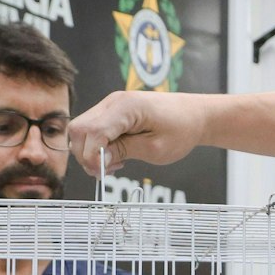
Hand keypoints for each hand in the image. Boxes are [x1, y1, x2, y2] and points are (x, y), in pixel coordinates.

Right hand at [70, 90, 204, 176]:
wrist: (195, 115)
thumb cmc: (181, 129)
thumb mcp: (155, 148)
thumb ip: (124, 151)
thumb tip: (98, 160)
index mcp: (126, 107)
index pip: (92, 132)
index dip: (92, 156)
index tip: (103, 172)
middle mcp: (113, 102)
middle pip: (79, 129)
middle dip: (86, 155)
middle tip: (107, 171)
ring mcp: (110, 105)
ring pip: (82, 130)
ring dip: (91, 152)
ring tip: (115, 163)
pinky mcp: (112, 112)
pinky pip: (93, 130)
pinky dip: (97, 146)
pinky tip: (116, 155)